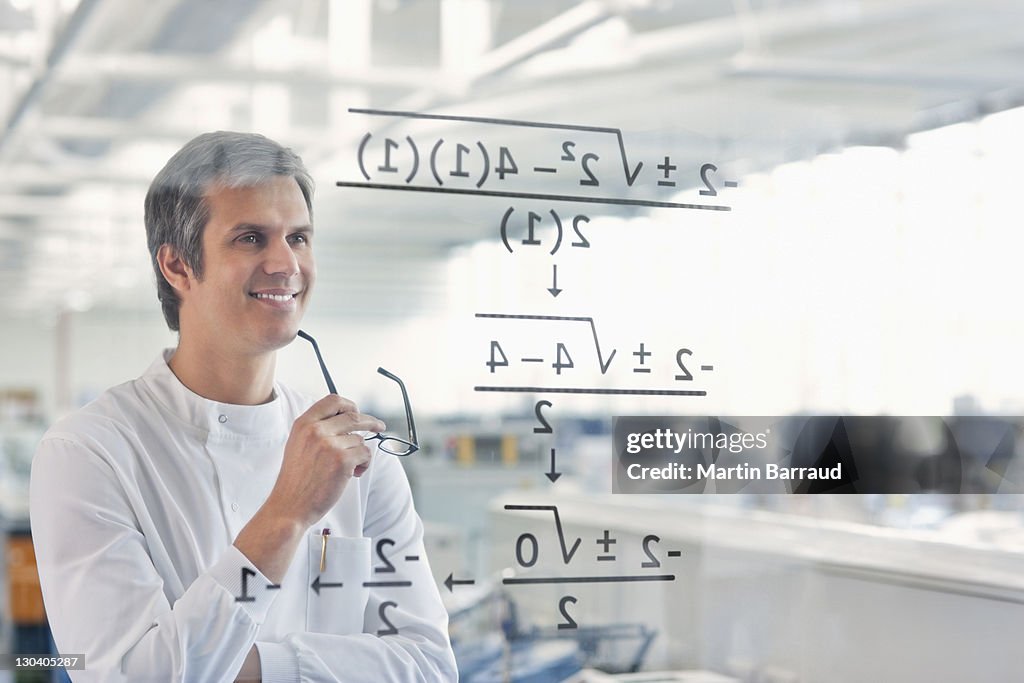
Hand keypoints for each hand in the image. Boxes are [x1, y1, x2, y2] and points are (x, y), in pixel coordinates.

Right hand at [234, 394, 384, 582]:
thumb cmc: (296, 480)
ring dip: (360, 453)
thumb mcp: (298, 445)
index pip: (332, 401)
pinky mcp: (342, 460)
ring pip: (360, 439)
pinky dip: (364, 464)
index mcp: (304, 424)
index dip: (349, 404)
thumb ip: (317, 430)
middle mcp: (316, 430)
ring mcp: (329, 444)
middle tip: (379, 426)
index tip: (358, 411)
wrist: (289, 506)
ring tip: (349, 469)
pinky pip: (366, 454)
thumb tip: (346, 420)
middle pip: (353, 416)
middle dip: (370, 422)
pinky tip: (353, 474)